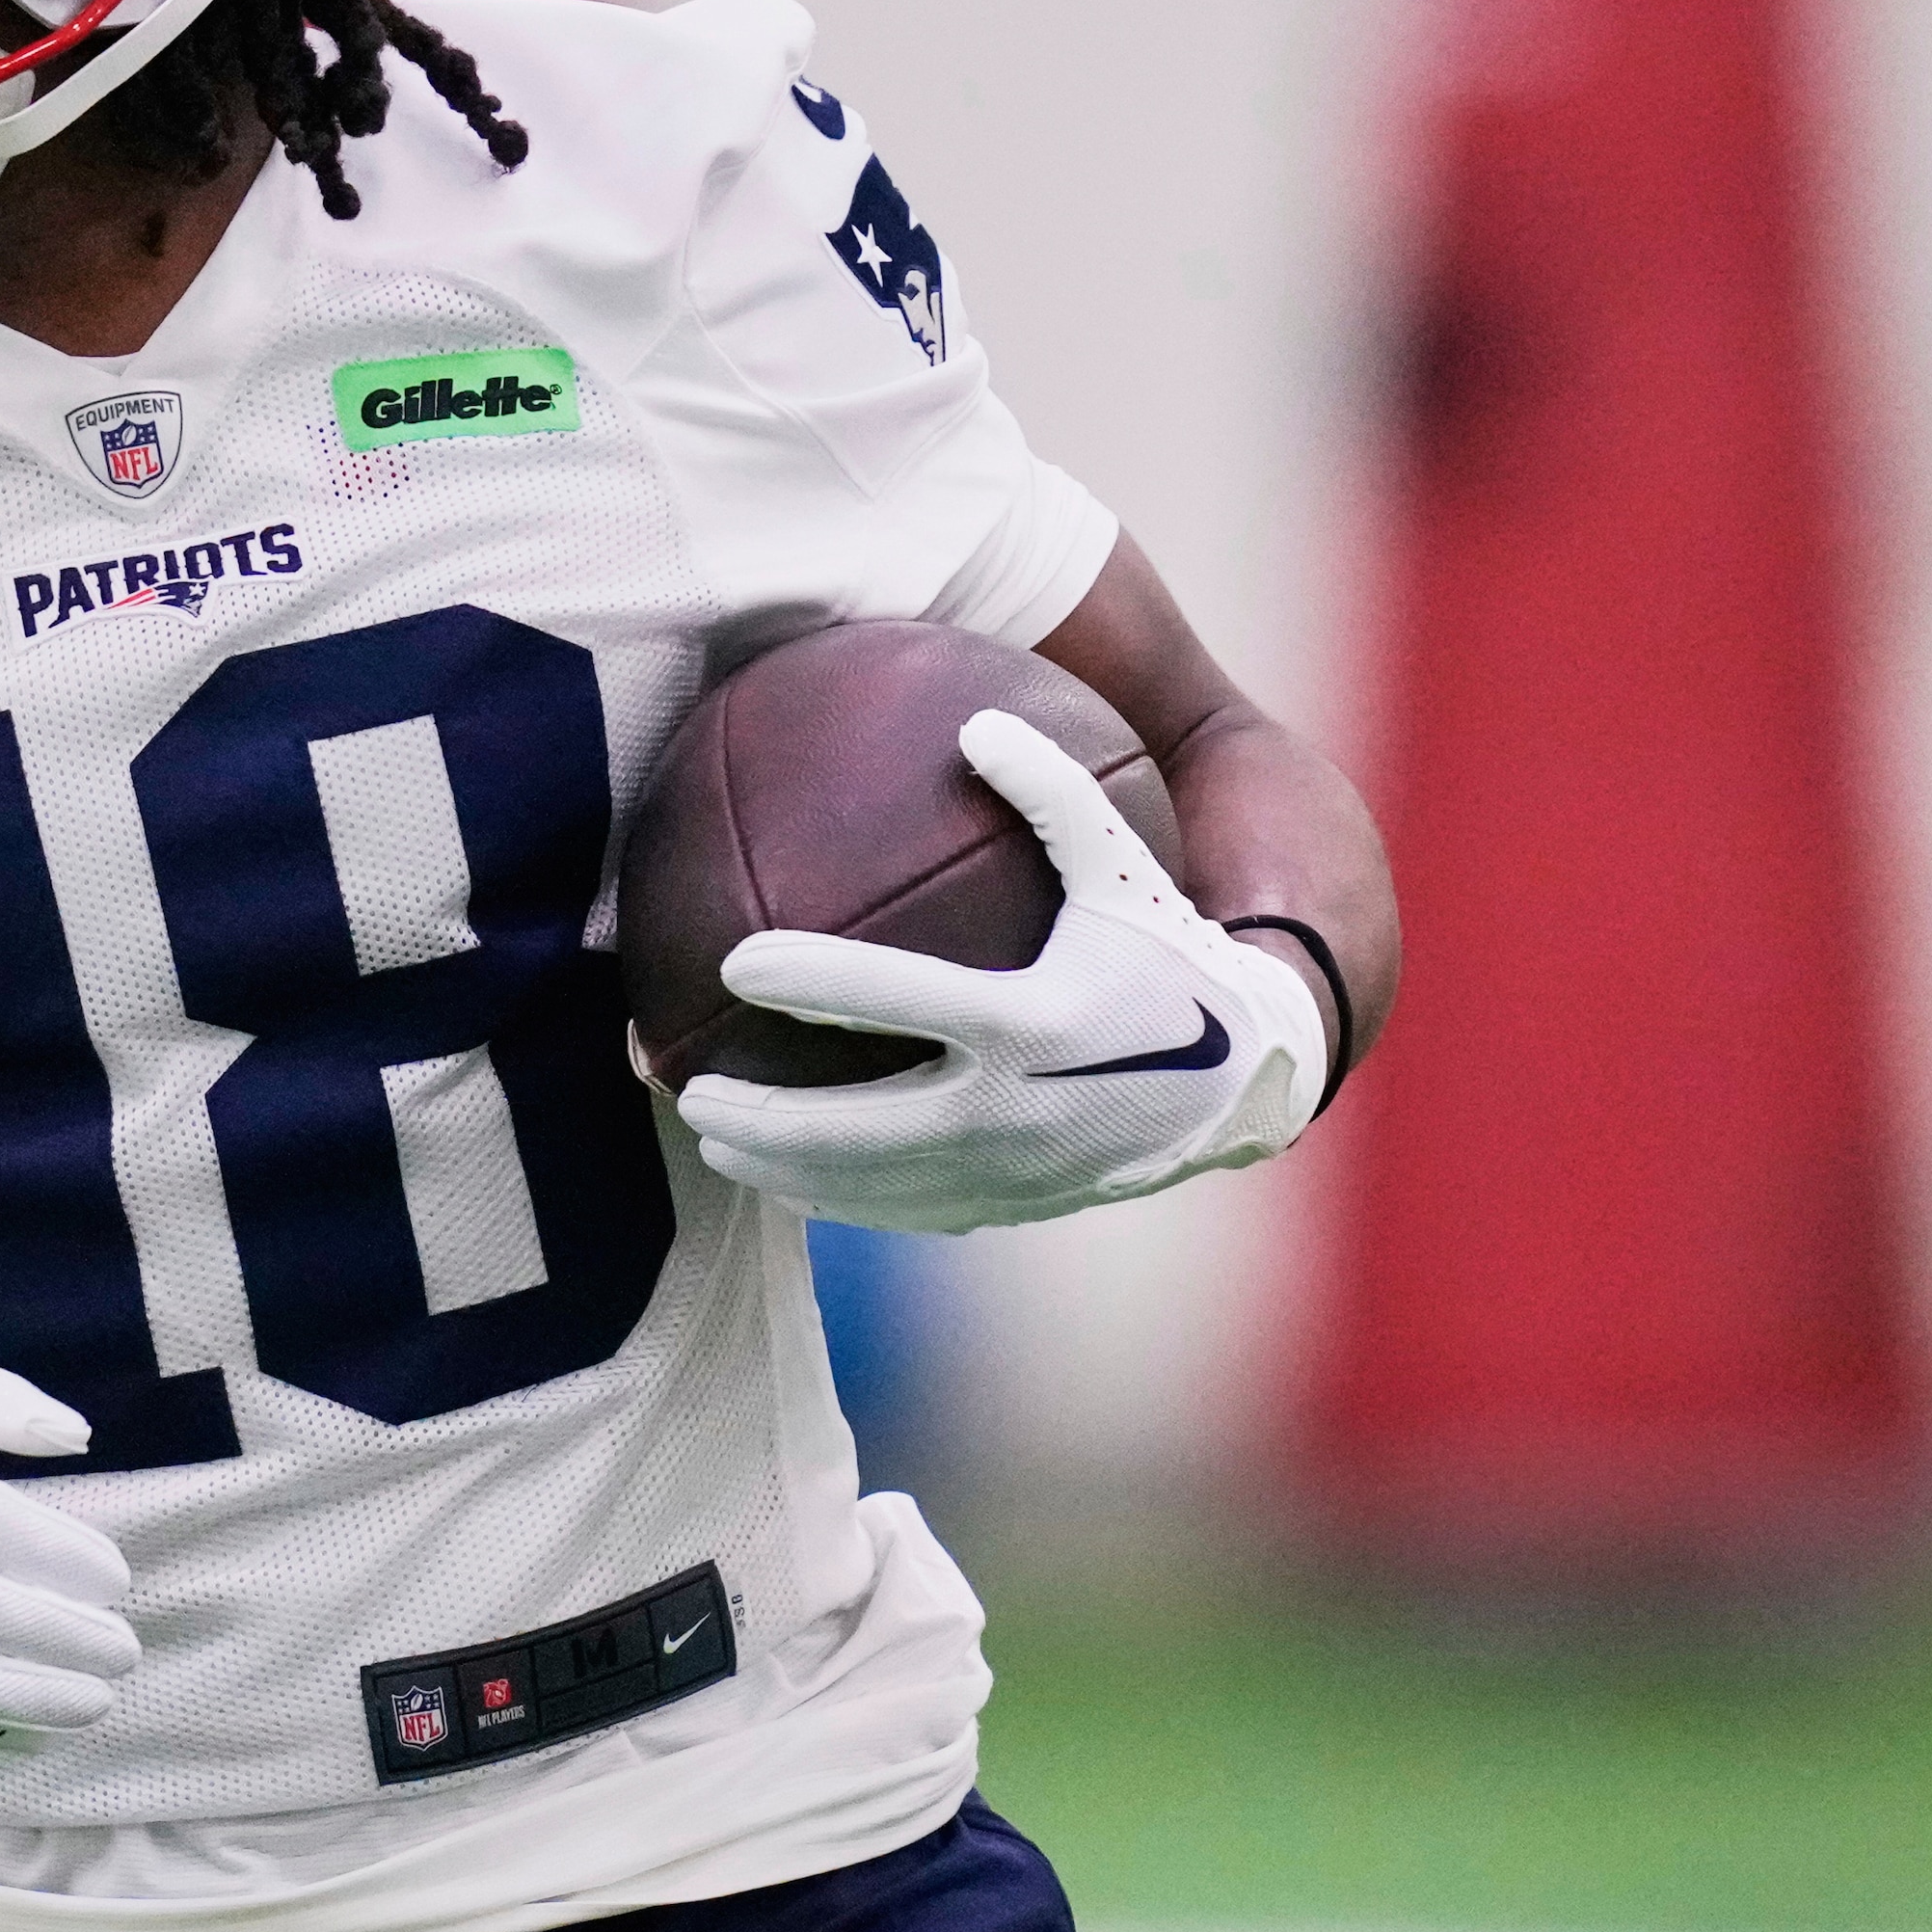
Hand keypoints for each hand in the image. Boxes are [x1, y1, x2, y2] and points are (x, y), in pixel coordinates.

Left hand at [670, 709, 1329, 1232]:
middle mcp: (1019, 1109)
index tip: (735, 960)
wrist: (1247, 1077)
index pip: (899, 999)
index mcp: (1036, 1019)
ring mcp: (1015, 1172)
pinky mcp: (1018, 1208)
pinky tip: (786, 1180)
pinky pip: (910, 1212)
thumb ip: (1052, 792)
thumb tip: (975, 719)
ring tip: (711, 1141)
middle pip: (859, 1128)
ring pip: (872, 1187)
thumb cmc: (1170, 953)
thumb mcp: (1124, 865)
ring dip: (782, 1169)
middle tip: (684, 1087)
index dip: (812, 980)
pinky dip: (840, 1202)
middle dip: (763, 1116)